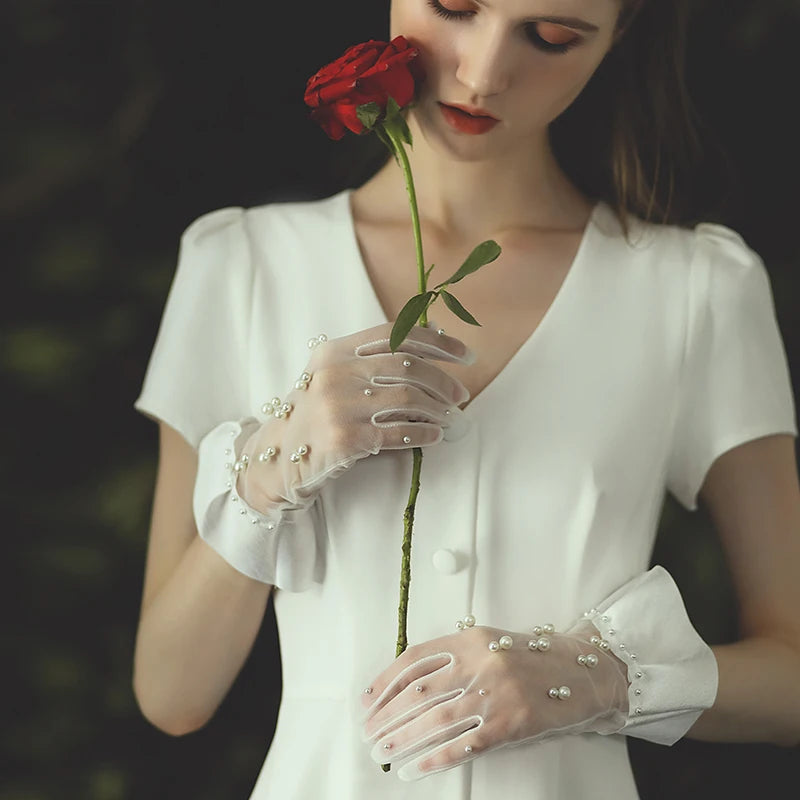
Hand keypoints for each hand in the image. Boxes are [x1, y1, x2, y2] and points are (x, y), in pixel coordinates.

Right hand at [236, 322, 472, 512]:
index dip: (437, 342)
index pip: (395, 334)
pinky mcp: (344, 439)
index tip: (465, 355)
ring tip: (451, 419)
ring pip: (407, 399)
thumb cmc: (316, 415)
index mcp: (335, 351)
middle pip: (407, 366)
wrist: (277, 457)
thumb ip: (374, 360)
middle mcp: (335, 373)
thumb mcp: (336, 376)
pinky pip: (398, 433)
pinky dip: (424, 434)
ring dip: (438, 409)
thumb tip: (434, 337)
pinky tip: (434, 437)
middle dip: (443, 380)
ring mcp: (338, 406)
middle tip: (461, 396)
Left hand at [360, 620, 628, 780]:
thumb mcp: (492, 643)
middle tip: (368, 732)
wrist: (585, 672)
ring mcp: (495, 694)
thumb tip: (409, 685)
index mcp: (471, 638)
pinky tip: (413, 769)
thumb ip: (456, 656)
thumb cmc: (534, 658)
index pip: (415, 658)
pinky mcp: (510, 725)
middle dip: (386, 715)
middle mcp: (480, 663)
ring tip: (382, 751)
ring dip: (401, 739)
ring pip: (433, 720)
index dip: (385, 680)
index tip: (368, 700)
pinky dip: (432, 759)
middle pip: (418, 692)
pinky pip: (461, 746)